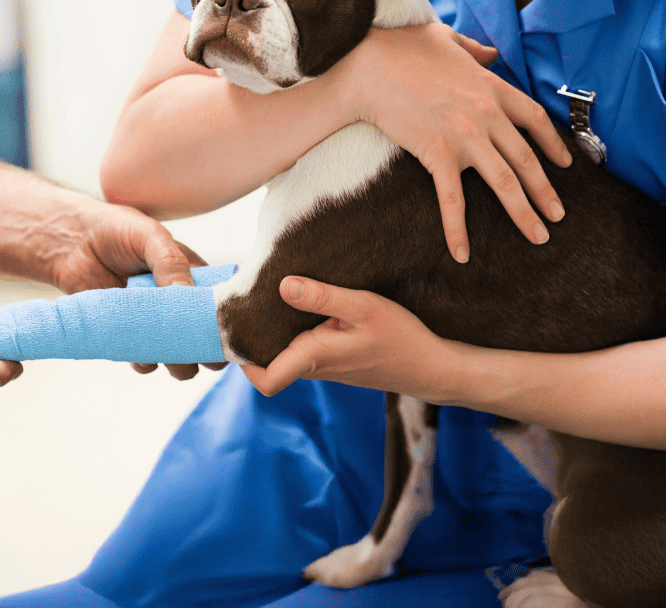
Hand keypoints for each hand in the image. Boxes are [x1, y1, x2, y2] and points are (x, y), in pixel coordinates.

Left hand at [49, 195, 224, 382]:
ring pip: (180, 358)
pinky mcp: (129, 337)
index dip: (227, 320)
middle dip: (206, 350)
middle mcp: (179, 303)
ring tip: (169, 353)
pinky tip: (138, 348)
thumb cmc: (117, 230)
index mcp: (195, 276)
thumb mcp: (150, 237)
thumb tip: (188, 296)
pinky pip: (146, 362)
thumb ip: (171, 263)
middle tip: (197, 348)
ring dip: (179, 363)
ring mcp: (155, 322)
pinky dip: (145, 361)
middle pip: (205, 338)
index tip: (225, 330)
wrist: (73, 242)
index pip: (222, 305)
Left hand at [241, 276, 451, 398]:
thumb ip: (322, 296)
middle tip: (244, 300)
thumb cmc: (400, 336)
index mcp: (315, 357)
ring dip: (274, 331)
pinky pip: (303, 348)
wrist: (431, 366)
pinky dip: (294, 330)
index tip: (233, 328)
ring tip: (268, 295)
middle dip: (253, 336)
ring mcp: (326, 366)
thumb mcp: (363, 307)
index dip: (241, 361)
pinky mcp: (336, 360)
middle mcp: (315, 367)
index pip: (265, 379)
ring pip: (285, 354)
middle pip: (268, 362)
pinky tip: (302, 303)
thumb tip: (282, 285)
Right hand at [340, 22, 571, 261]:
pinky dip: (458, 229)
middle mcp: (486, 114)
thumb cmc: (401, 48)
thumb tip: (490, 53)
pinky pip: (453, 200)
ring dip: (524, 213)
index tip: (565, 164)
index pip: (534, 119)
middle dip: (546, 192)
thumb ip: (473, 48)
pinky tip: (463, 253)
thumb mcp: (444, 37)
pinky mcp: (437, 154)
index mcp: (491, 87)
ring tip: (537, 235)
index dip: (553, 144)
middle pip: (527, 159)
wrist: (368, 68)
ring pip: (505, 182)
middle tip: (557, 216)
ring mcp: (465, 136)